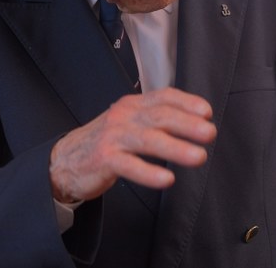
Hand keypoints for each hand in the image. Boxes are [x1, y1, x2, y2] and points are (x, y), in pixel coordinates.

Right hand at [49, 87, 216, 202]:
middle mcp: (124, 116)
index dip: (187, 102)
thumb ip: (156, 119)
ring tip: (198, 156)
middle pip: (159, 116)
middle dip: (188, 124)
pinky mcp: (104, 159)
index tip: (207, 112)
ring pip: (148, 139)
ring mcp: (113, 136)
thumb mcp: (130, 122)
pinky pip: (129, 165)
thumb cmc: (106, 141)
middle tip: (210, 133)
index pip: (164, 96)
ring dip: (176, 148)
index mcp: (133, 104)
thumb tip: (196, 123)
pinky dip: (150, 172)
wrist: (65, 159)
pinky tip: (167, 178)